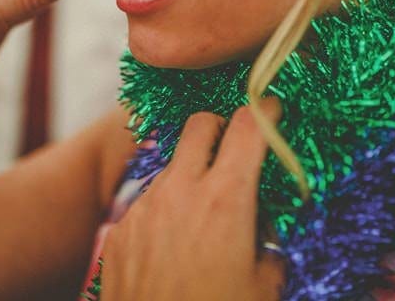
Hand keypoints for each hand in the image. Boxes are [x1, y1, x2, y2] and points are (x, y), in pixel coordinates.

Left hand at [101, 99, 285, 300]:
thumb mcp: (265, 285)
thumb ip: (272, 241)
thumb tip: (268, 220)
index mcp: (226, 199)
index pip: (248, 128)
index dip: (267, 113)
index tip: (275, 112)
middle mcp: (180, 191)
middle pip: (200, 124)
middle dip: (221, 126)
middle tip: (236, 149)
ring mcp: (144, 208)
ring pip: (172, 165)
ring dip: (192, 175)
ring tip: (204, 218)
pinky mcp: (119, 230)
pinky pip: (147, 203)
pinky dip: (166, 211)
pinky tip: (173, 249)